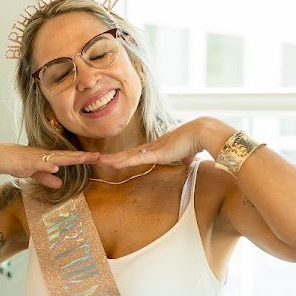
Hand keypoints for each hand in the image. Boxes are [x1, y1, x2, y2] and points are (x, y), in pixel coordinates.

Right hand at [0, 142, 108, 188]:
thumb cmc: (13, 162)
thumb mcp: (33, 173)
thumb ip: (46, 178)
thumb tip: (60, 183)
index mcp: (47, 158)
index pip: (68, 158)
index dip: (83, 158)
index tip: (98, 158)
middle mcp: (44, 155)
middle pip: (67, 155)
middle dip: (83, 156)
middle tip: (100, 156)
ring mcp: (34, 157)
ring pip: (56, 157)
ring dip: (70, 158)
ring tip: (85, 158)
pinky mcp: (24, 161)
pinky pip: (37, 163)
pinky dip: (46, 165)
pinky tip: (55, 166)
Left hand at [106, 117, 234, 168]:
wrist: (203, 133)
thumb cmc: (196, 142)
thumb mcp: (186, 155)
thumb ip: (183, 158)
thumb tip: (187, 161)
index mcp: (156, 148)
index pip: (134, 154)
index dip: (121, 157)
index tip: (109, 159)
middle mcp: (151, 146)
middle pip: (125, 153)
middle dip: (109, 156)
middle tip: (93, 158)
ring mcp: (152, 149)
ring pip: (127, 155)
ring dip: (111, 159)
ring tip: (96, 160)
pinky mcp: (156, 152)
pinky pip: (136, 158)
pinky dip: (124, 161)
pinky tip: (112, 162)